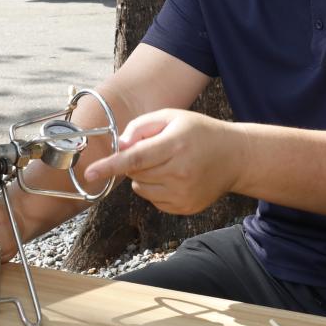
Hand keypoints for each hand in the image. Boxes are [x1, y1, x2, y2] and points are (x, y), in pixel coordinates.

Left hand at [83, 109, 241, 214]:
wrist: (235, 157)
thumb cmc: (200, 133)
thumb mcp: (172, 117)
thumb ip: (142, 126)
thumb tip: (120, 146)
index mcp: (175, 145)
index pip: (135, 158)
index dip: (110, 165)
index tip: (89, 172)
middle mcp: (180, 172)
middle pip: (135, 172)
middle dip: (135, 161)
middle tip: (156, 149)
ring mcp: (183, 194)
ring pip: (141, 188)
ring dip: (144, 176)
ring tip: (168, 163)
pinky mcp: (185, 208)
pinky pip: (154, 200)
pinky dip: (156, 189)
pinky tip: (175, 177)